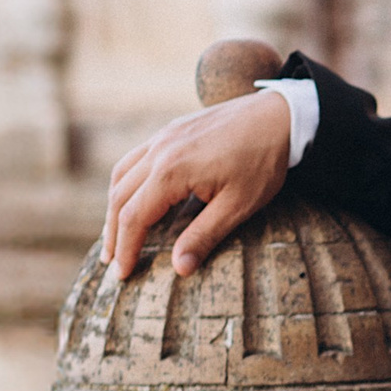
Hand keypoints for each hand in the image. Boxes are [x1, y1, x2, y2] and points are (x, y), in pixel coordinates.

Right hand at [103, 90, 292, 278]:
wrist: (279, 115)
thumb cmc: (262, 161)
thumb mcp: (238, 205)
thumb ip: (205, 236)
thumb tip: (179, 268)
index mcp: (171, 171)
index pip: (133, 217)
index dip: (125, 249)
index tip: (123, 275)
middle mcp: (158, 150)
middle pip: (119, 197)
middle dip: (113, 233)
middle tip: (112, 263)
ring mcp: (162, 137)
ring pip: (121, 175)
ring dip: (114, 207)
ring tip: (116, 236)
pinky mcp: (170, 131)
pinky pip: (135, 159)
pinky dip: (126, 183)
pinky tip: (134, 199)